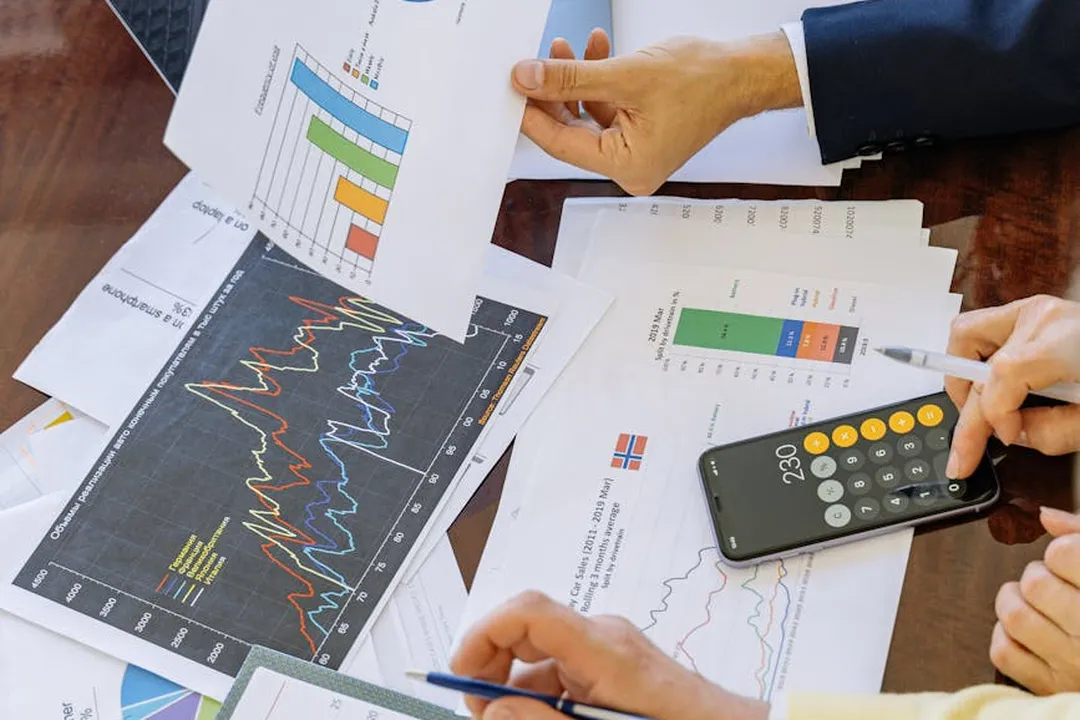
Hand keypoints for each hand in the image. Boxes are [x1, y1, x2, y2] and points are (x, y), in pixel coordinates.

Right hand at [451, 591, 767, 719]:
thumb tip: (492, 709)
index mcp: (604, 647)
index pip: (527, 611)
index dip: (482, 636)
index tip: (460, 676)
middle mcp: (605, 637)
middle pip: (526, 631)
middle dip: (492, 670)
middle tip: (481, 714)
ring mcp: (612, 650)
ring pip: (541, 659)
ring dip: (516, 692)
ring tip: (509, 719)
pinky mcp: (617, 667)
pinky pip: (564, 673)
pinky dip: (542, 697)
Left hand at [510, 30, 801, 195]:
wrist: (741, 72)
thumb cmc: (704, 81)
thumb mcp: (625, 75)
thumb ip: (570, 78)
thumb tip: (528, 78)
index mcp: (627, 167)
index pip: (561, 144)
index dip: (533, 113)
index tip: (512, 88)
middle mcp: (629, 168)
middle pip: (570, 131)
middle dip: (554, 92)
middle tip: (535, 63)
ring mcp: (634, 152)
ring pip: (585, 116)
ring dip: (574, 81)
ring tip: (568, 48)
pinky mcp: (639, 134)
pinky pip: (605, 109)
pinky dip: (596, 82)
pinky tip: (595, 52)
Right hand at [944, 295, 1079, 478]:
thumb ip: (1051, 433)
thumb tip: (1014, 435)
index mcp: (1062, 342)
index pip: (999, 380)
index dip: (994, 418)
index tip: (1005, 441)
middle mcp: (1041, 318)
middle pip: (975, 365)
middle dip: (967, 414)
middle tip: (966, 449)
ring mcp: (1034, 310)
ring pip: (965, 335)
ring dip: (963, 375)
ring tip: (978, 409)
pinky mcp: (1034, 313)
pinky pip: (984, 330)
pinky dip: (978, 359)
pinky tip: (993, 386)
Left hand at [991, 506, 1079, 692]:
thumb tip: (1045, 516)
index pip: (1064, 554)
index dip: (1062, 551)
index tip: (1070, 559)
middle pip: (1035, 584)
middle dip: (1038, 574)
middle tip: (1053, 581)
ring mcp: (1073, 664)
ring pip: (1014, 616)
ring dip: (1015, 601)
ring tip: (1036, 603)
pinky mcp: (1052, 686)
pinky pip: (1004, 652)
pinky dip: (1007, 636)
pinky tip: (1028, 632)